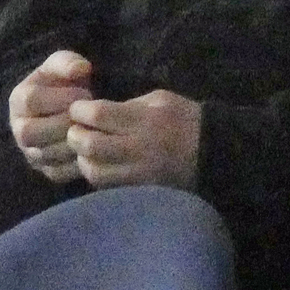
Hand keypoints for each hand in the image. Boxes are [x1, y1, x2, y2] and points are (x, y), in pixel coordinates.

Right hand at [9, 52, 94, 182]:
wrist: (65, 108)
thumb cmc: (64, 83)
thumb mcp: (63, 65)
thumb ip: (68, 63)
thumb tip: (82, 68)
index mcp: (18, 100)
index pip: (31, 101)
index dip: (61, 97)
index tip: (86, 92)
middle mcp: (19, 129)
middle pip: (32, 132)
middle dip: (66, 122)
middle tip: (90, 115)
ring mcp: (30, 152)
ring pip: (46, 154)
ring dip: (74, 142)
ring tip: (94, 129)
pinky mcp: (47, 170)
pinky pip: (59, 172)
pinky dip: (79, 162)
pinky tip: (95, 147)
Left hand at [64, 90, 201, 189]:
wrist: (214, 153)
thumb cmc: (185, 120)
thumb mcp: (161, 99)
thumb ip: (128, 106)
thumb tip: (96, 113)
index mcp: (146, 120)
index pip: (98, 115)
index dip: (80, 111)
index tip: (78, 109)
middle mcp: (139, 148)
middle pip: (90, 145)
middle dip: (76, 136)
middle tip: (77, 130)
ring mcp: (138, 173)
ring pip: (93, 171)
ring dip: (83, 159)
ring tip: (86, 150)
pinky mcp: (138, 190)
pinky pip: (105, 186)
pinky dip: (96, 174)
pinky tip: (100, 165)